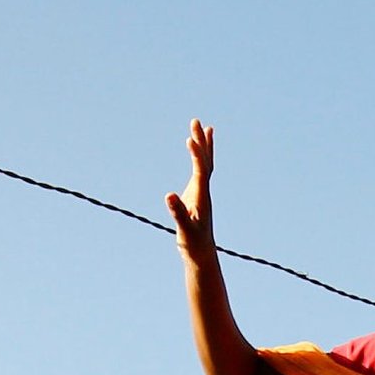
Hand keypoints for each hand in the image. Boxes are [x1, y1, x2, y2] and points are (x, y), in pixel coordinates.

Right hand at [166, 119, 217, 258]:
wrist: (201, 253)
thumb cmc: (193, 243)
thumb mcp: (184, 228)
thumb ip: (177, 212)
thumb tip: (169, 195)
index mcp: (201, 196)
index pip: (201, 170)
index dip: (197, 155)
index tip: (191, 139)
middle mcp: (204, 190)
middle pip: (205, 161)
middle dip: (201, 142)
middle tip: (196, 121)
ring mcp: (201, 191)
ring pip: (205, 164)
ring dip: (204, 146)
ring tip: (205, 127)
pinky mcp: (196, 195)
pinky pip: (200, 170)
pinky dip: (199, 158)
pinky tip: (197, 151)